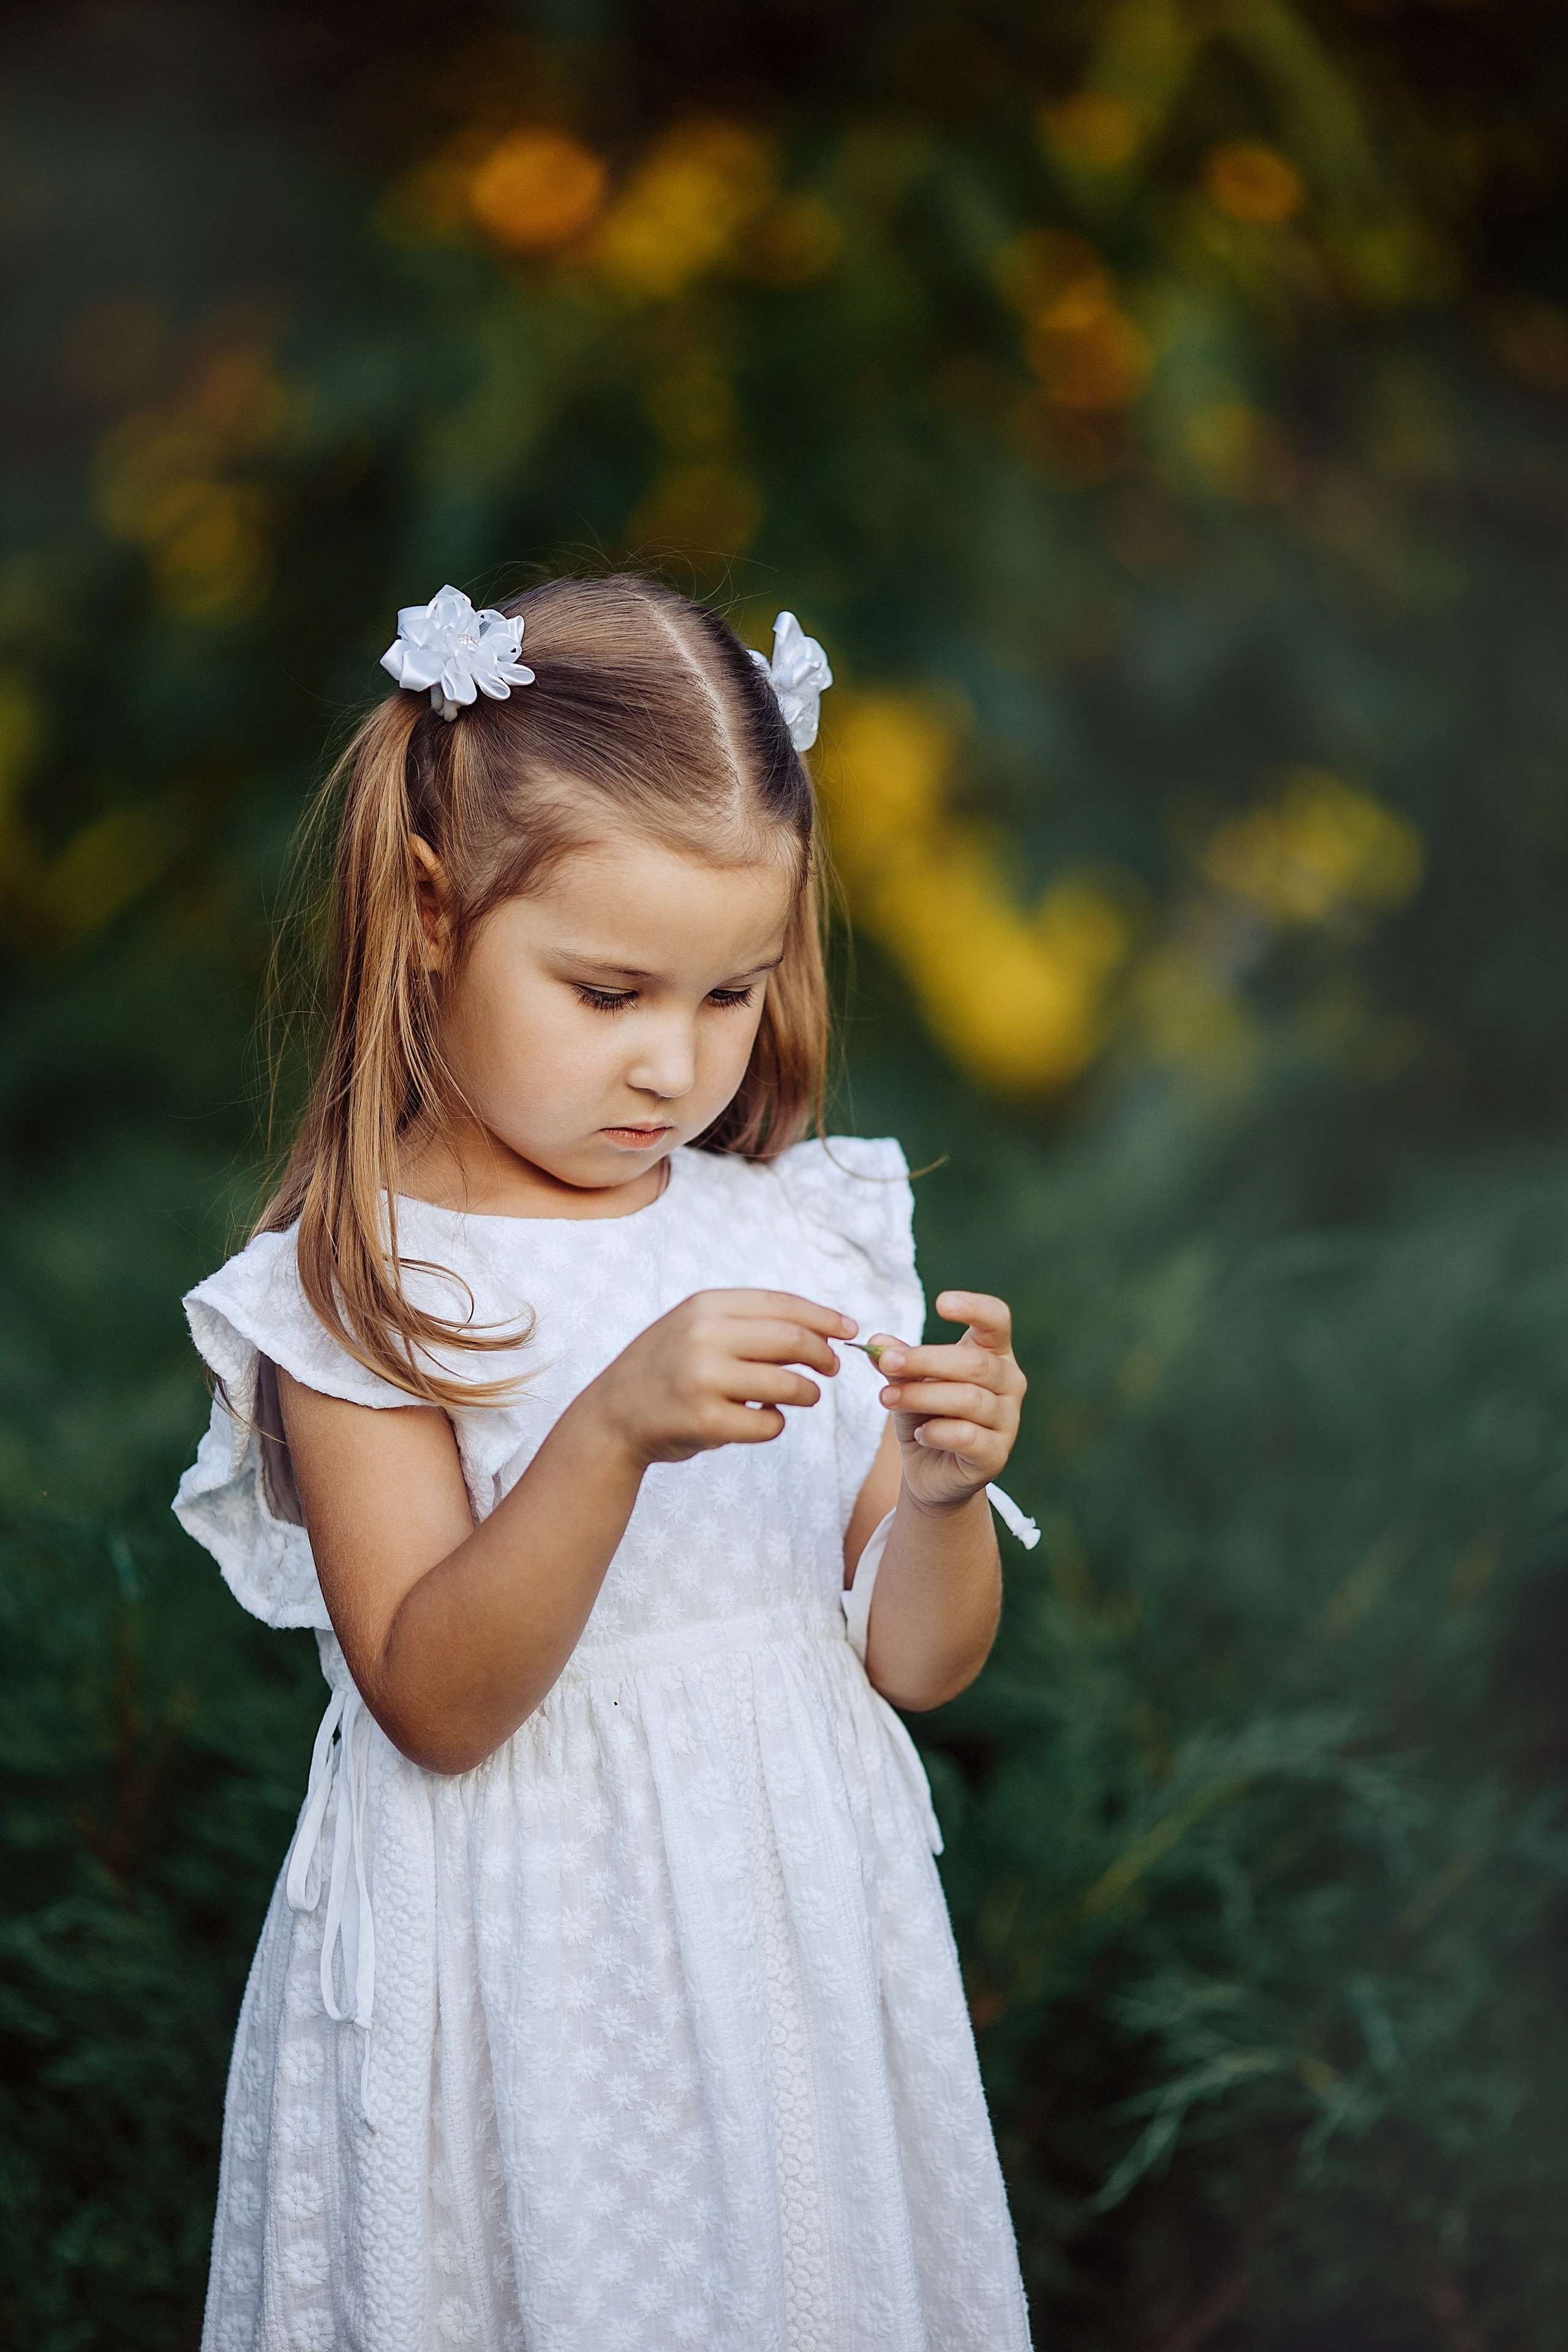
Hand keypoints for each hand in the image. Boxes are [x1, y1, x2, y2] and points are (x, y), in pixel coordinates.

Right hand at [588, 1288, 853, 1468]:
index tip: (850, 1329)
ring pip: (790, 1385)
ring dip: (807, 1394)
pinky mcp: (706, 1421)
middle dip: (824, 1355)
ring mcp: (704, 1379)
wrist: (612, 1416)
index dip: (825, 1317)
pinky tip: (757, 1419)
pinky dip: (775, 1423)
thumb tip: (823, 1329)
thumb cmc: (667, 1369)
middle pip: (794, 1341)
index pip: (783, 1305)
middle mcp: (704, 1336)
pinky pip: (770, 1424)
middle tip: (832, 1368)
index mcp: (706, 1305)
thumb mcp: (696, 1328)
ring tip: (801, 1396)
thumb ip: (748, 1324)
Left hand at [870, 1291, 1025, 1511]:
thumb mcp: (907, 1382)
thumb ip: (897, 1362)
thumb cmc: (924, 1414)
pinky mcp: (996, 1455)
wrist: (931, 1472)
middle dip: (925, 1360)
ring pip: (969, 1399)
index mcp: (993, 1353)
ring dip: (921, 1396)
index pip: (997, 1320)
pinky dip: (937, 1432)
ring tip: (886, 1398)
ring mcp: (1008, 1420)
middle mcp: (1009, 1382)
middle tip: (886, 1362)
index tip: (941, 1303)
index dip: (975, 1307)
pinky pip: (968, 1436)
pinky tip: (919, 1434)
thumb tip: (876, 1341)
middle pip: (975, 1363)